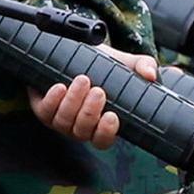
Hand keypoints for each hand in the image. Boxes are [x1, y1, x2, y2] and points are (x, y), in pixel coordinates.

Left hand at [35, 46, 158, 145]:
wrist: (77, 53)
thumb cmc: (104, 65)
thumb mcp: (127, 64)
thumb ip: (144, 67)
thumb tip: (150, 74)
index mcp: (101, 123)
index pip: (103, 140)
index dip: (106, 133)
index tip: (112, 116)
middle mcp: (80, 126)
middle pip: (82, 132)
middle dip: (89, 112)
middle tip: (98, 90)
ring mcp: (60, 119)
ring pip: (64, 122)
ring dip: (73, 102)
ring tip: (82, 80)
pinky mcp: (43, 107)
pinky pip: (45, 112)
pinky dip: (52, 100)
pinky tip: (60, 86)